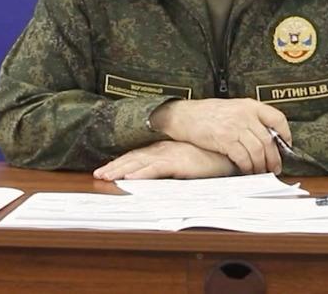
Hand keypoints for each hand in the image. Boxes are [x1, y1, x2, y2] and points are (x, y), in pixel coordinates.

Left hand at [92, 141, 237, 180]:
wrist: (228, 152)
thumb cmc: (209, 157)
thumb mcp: (186, 161)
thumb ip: (171, 166)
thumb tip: (157, 175)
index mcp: (164, 149)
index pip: (136, 156)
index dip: (120, 163)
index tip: (105, 171)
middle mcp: (163, 150)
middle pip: (133, 158)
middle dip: (114, 167)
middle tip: (99, 175)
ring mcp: (170, 155)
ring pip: (140, 163)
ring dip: (122, 170)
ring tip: (107, 177)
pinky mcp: (179, 161)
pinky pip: (156, 168)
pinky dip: (142, 172)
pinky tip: (130, 178)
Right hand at [149, 98, 290, 174]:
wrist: (182, 115)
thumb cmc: (205, 113)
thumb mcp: (232, 108)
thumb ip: (248, 119)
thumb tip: (264, 137)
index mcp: (250, 105)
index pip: (277, 118)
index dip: (285, 134)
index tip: (286, 146)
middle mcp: (245, 114)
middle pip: (268, 140)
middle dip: (274, 158)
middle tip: (275, 168)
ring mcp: (236, 126)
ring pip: (258, 151)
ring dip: (261, 165)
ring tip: (260, 172)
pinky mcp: (225, 139)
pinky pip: (243, 157)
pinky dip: (247, 167)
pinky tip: (246, 171)